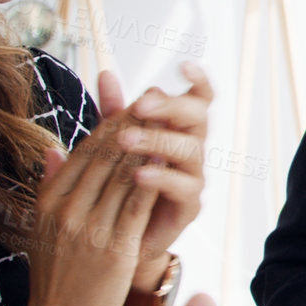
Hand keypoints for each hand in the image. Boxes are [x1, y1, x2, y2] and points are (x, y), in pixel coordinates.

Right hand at [24, 112, 157, 305]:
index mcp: (49, 200)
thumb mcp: (42, 225)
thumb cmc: (57, 273)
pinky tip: (170, 162)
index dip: (112, 125)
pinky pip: (137, 204)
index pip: (84, 152)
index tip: (133, 105)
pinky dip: (154, 179)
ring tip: (168, 123)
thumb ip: (49, 184)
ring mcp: (88, 229)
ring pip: (123, 175)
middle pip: (105, 157)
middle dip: (133, 126)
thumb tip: (53, 149)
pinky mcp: (113, 248)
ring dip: (148, 145)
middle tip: (157, 102)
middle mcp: (66, 210)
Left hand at [94, 64, 212, 291]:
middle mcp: (191, 149)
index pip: (198, 99)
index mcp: (178, 129)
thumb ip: (113, 113)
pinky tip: (138, 173)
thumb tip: (106, 73)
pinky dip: (161, 176)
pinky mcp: (189, 206)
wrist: (120, 241)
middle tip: (141, 105)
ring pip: (191, 149)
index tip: (184, 64)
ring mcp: (193, 177)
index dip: (198, 81)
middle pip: (199, 117)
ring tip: (126, 139)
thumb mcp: (113, 146)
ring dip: (158, 139)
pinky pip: (183, 186)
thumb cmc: (119, 188)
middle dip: (172, 106)